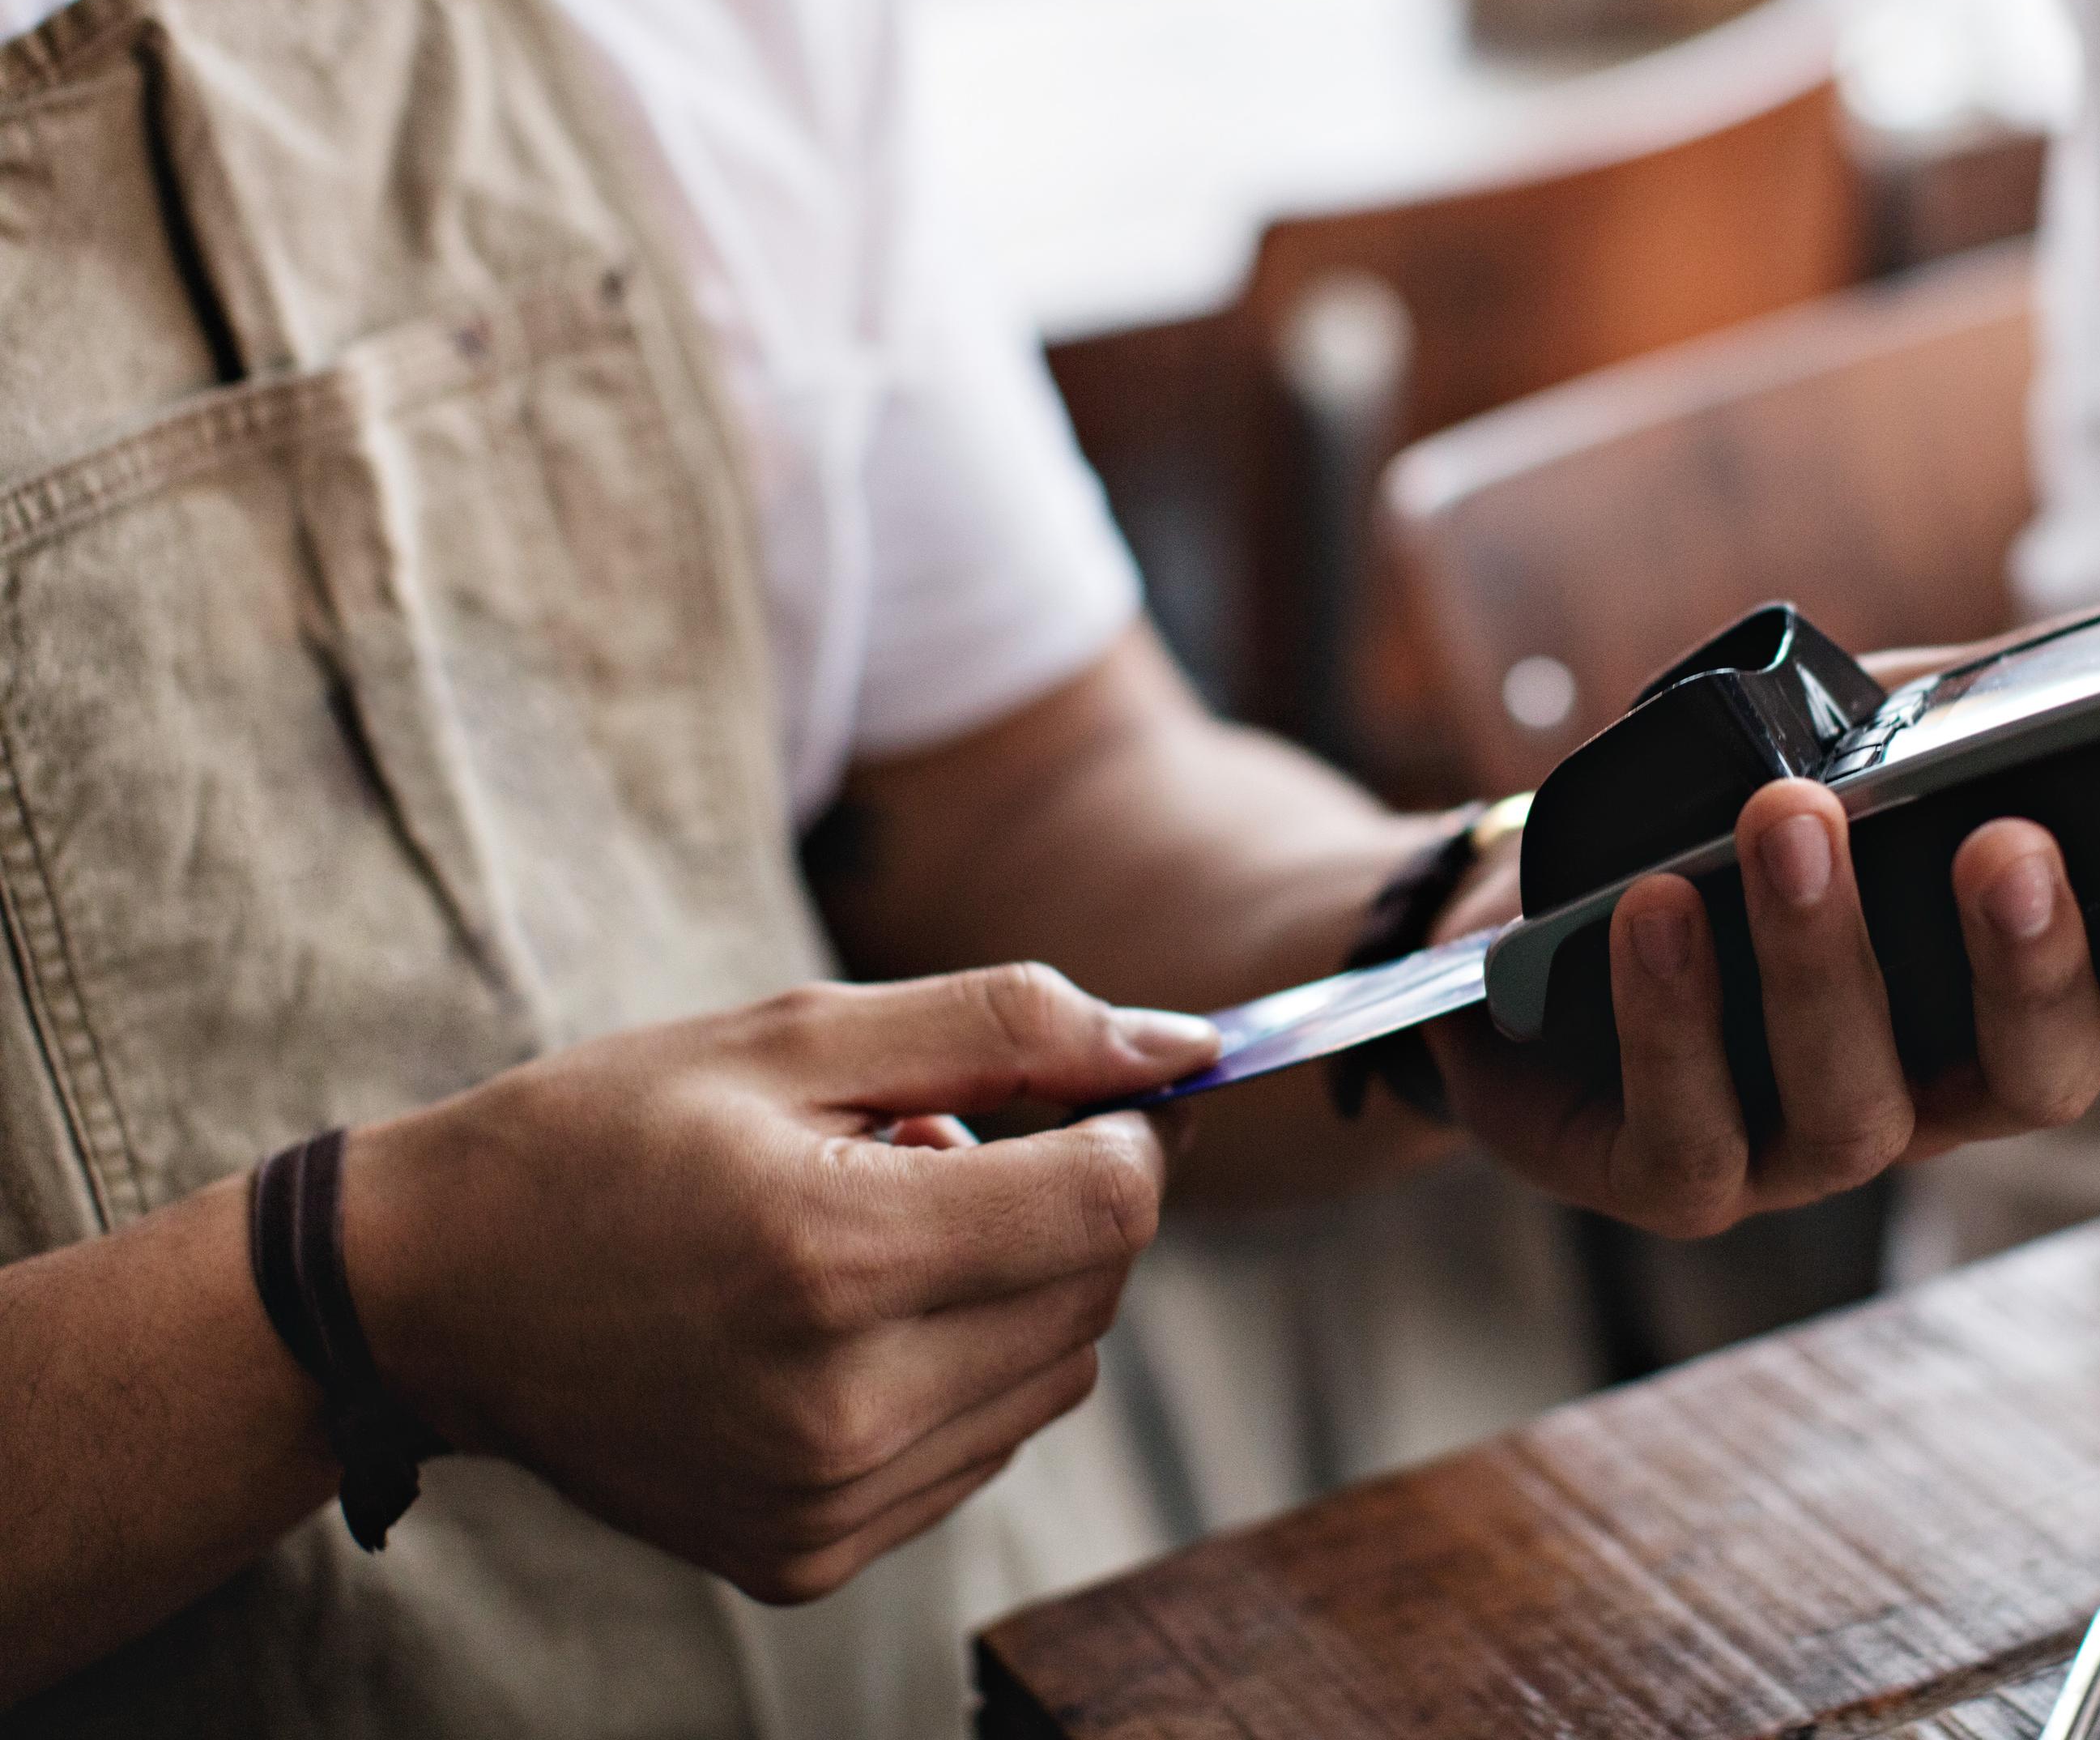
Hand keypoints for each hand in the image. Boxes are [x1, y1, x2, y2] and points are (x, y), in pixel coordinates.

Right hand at [341, 967, 1217, 1602]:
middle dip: (1065, 1199)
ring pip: (1057, 1373)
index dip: (1126, 1127)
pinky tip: (848, 1318)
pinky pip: (983, 1445)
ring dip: (1018, 1287)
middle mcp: (842, 1408)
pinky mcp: (810, 1556)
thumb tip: (1183, 1047)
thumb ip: (1008, 1026)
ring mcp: (826, 1501)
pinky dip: (961, 1368)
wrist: (433, 1296)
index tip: (1086, 1088)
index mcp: (835, 1258)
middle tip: (942, 1144)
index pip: (1108, 1201)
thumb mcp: (797, 1033)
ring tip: (875, 1232)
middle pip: (1095, 1288)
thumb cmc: (608, 1135)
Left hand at [1426, 779, 2099, 1237]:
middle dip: (2022, 962)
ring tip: (1790, 823)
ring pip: (1850, 1107)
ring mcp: (1792, 1154)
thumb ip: (1947, 724)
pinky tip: (1656, 912)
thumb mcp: (1830, 759)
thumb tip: (2067, 666)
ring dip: (1824, 961)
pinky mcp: (1666, 1180)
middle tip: (2005, 840)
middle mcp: (1913, 1094)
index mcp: (1973, 1001)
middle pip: (2018, 1077)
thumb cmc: (1697, 833)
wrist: (1500, 924)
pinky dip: (1675, 1020)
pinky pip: (1689, 1135)